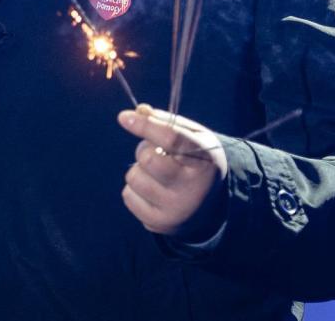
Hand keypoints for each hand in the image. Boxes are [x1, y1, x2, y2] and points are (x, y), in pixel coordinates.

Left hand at [117, 104, 228, 237]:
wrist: (211, 206)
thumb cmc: (197, 162)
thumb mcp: (193, 138)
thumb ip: (168, 122)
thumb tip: (139, 111)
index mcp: (205, 161)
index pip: (172, 139)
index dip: (145, 126)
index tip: (124, 117)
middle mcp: (193, 188)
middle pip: (148, 159)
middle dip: (144, 150)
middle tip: (156, 153)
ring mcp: (176, 209)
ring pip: (134, 177)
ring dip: (139, 170)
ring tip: (157, 175)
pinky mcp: (160, 223)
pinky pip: (128, 196)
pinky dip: (135, 189)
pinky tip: (153, 191)